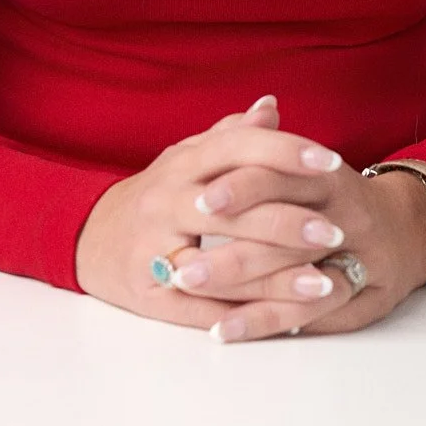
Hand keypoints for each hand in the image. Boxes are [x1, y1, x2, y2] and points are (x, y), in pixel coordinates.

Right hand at [74, 95, 359, 330]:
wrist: (88, 237)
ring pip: (221, 266)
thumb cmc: (158, 193)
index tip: (331, 161)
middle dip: (289, 222)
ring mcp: (153, 250)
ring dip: (276, 278)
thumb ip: (231, 134)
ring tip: (325, 284)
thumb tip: (272, 106)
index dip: (285, 151)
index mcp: (181, 163)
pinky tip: (285, 319)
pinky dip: (245, 316)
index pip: (236, 147)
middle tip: (336, 232)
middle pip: (233, 209)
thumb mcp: (187, 157)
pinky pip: (202, 309)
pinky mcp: (148, 296)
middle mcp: (165, 201)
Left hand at [161, 135, 425, 343]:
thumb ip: (283, 145)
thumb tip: (260, 107)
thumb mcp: (315, 165)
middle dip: (231, 253)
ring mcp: (357, 258)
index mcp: (328, 176)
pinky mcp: (359, 298)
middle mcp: (345, 214)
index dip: (243, 188)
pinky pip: (310, 316)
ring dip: (242, 291)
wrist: (411, 229)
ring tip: (195, 298)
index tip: (199, 200)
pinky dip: (265, 322)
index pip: (284, 176)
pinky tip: (225, 330)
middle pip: (287, 233)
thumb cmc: (343, 198)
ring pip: (297, 277)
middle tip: (180, 267)